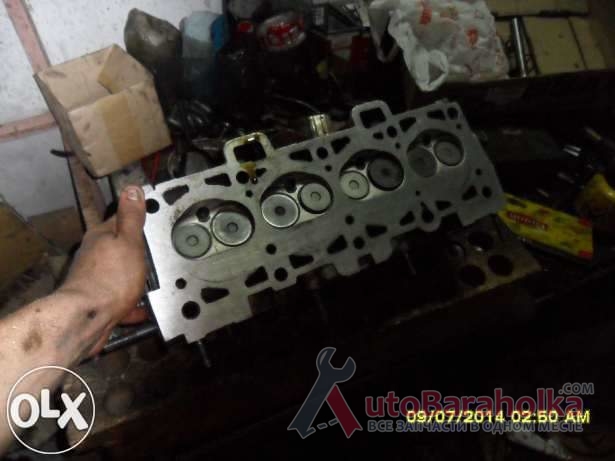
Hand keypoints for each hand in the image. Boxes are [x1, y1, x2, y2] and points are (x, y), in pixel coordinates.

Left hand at [59, 186, 148, 354]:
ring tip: (148, 282)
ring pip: (117, 273)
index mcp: (101, 236)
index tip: (148, 220)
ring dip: (132, 277)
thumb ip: (132, 217)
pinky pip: (117, 296)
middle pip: (118, 248)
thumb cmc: (109, 279)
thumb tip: (132, 189)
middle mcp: (93, 255)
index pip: (120, 220)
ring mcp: (93, 278)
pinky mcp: (96, 300)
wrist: (88, 317)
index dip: (136, 219)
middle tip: (153, 253)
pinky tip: (140, 309)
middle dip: (134, 251)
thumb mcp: (129, 242)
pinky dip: (129, 301)